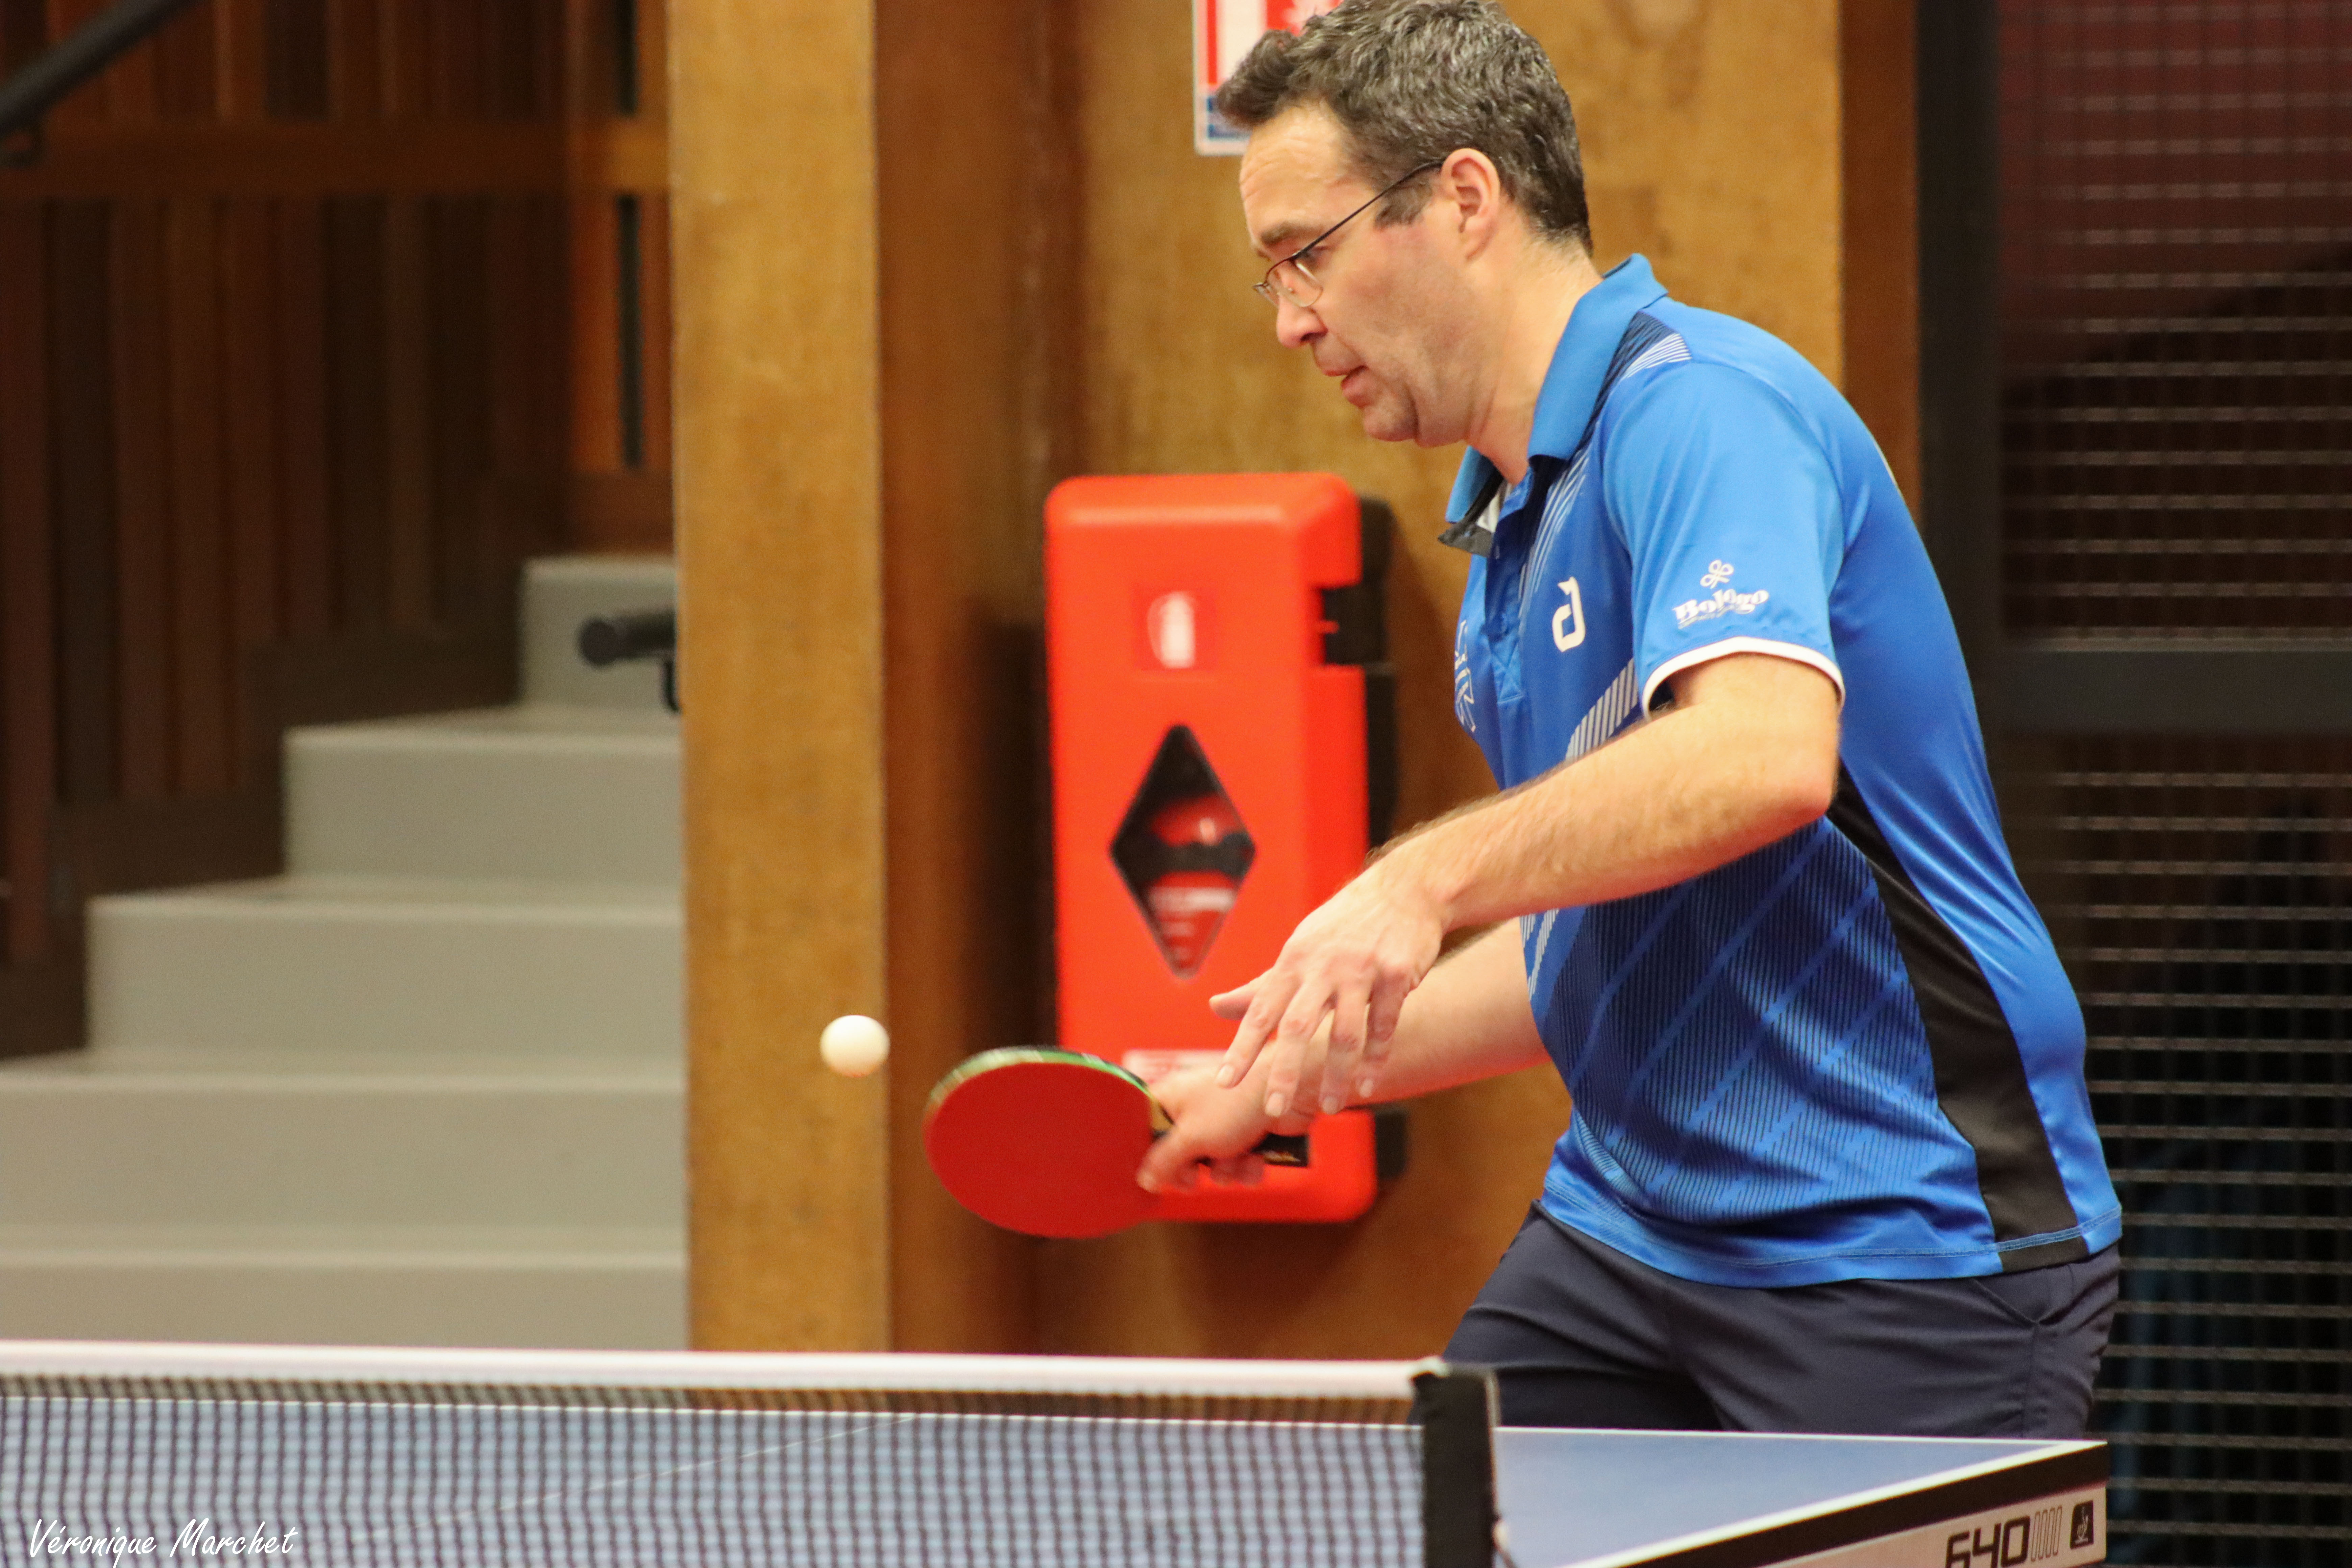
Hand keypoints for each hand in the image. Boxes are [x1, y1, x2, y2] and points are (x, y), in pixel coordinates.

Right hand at [1135, 1065, 1311, 1192]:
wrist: (1293, 1090)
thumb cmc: (1235, 1105)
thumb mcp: (1192, 1136)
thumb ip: (1164, 1160)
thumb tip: (1143, 1179)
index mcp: (1171, 1097)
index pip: (1144, 1127)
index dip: (1147, 1153)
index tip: (1155, 1172)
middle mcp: (1193, 1108)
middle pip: (1177, 1152)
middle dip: (1192, 1170)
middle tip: (1194, 1179)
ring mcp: (1220, 1121)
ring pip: (1211, 1163)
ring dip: (1227, 1170)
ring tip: (1239, 1160)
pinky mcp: (1246, 1132)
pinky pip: (1237, 1162)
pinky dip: (1247, 1166)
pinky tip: (1257, 1159)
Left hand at [1210, 863, 1445, 1118]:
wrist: (1403, 890)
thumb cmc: (1342, 927)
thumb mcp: (1298, 949)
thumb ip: (1260, 985)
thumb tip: (1215, 1008)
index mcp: (1293, 961)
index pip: (1260, 1010)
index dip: (1242, 1048)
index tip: (1225, 1082)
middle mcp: (1323, 966)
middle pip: (1299, 1026)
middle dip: (1285, 1071)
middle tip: (1273, 1109)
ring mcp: (1361, 970)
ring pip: (1346, 1034)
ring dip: (1337, 1075)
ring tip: (1331, 1107)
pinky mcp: (1396, 975)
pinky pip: (1383, 1026)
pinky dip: (1375, 1060)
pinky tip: (1366, 1084)